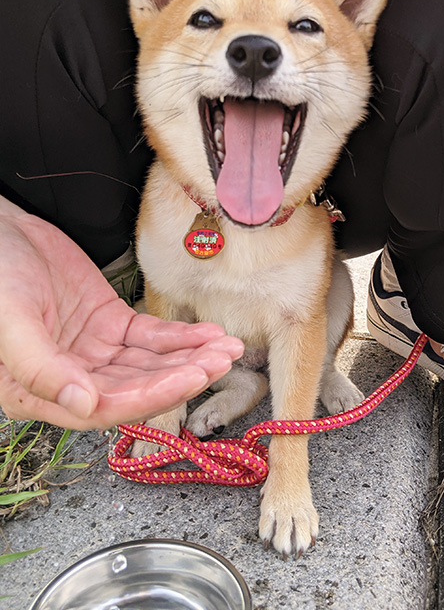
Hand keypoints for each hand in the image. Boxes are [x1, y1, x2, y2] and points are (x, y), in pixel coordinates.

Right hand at [0, 197, 243, 429]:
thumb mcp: (10, 319)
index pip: (105, 408)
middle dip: (183, 376)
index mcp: (39, 393)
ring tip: (225, 348)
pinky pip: (151, 337)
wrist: (1, 231)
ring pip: (150, 364)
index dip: (152, 397)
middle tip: (221, 361)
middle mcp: (72, 379)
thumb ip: (41, 367)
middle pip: (138, 389)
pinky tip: (208, 334)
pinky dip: (181, 337)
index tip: (190, 379)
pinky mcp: (111, 324)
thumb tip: (84, 405)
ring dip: (190, 358)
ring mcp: (95, 351)